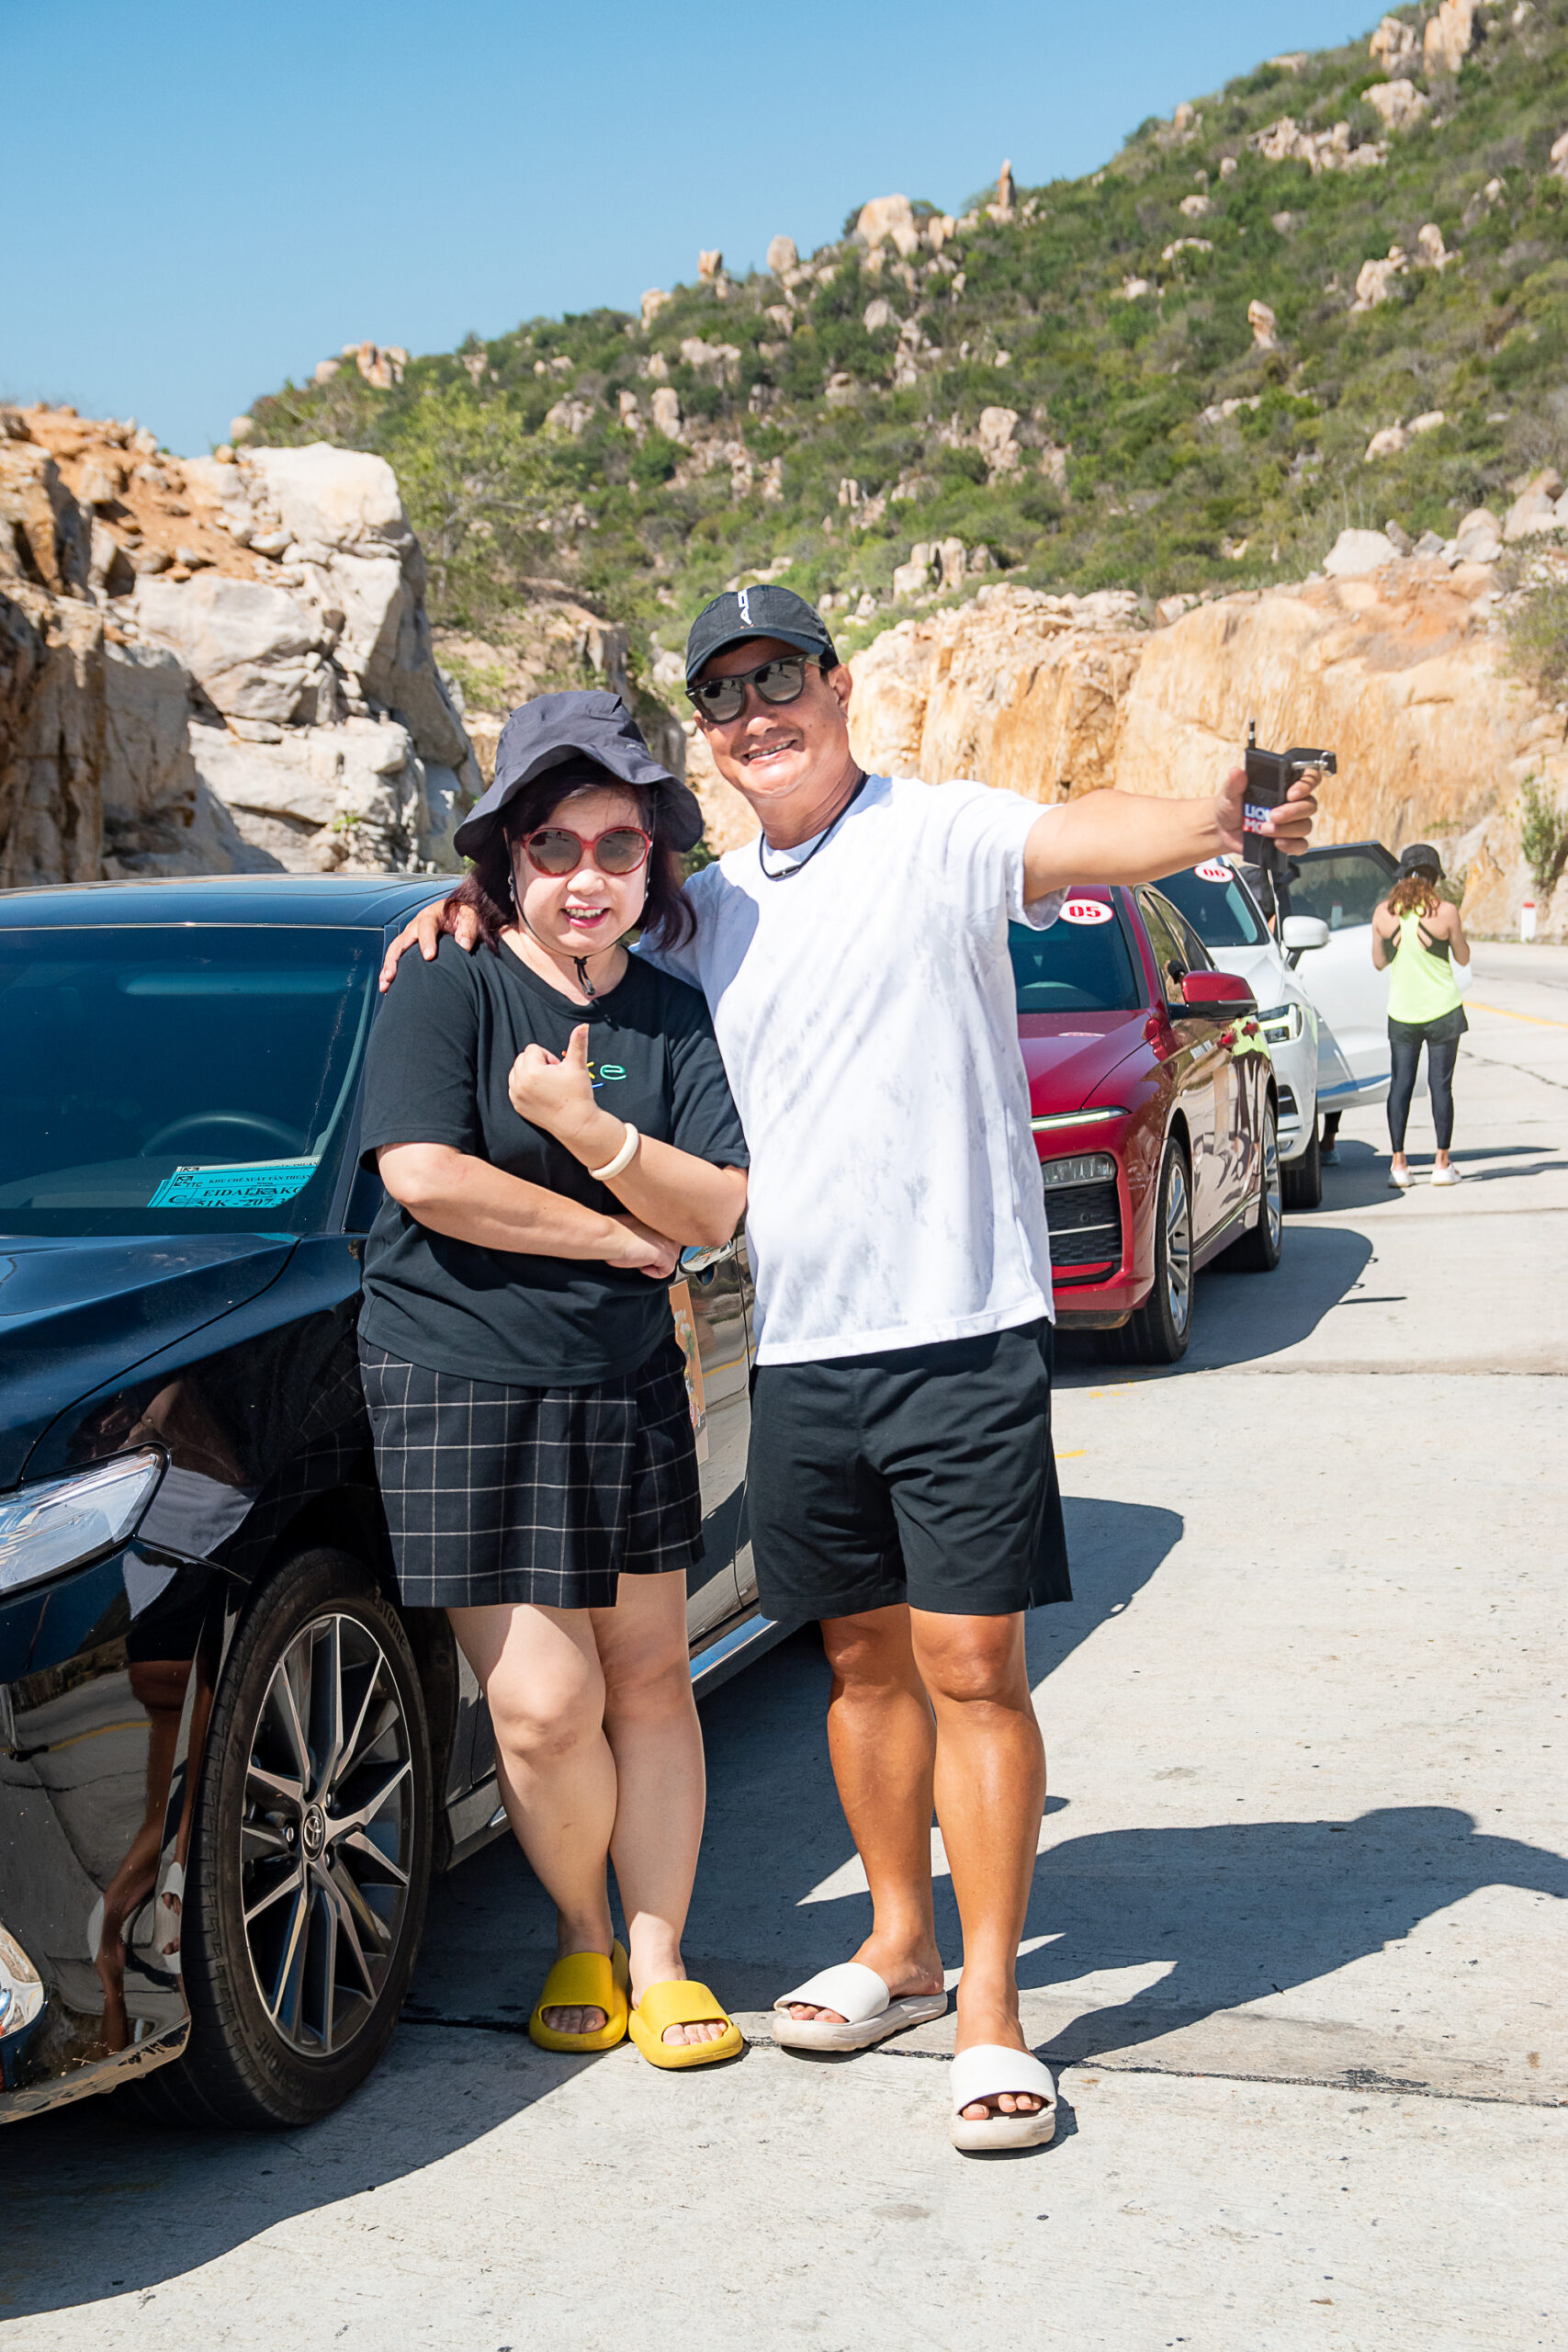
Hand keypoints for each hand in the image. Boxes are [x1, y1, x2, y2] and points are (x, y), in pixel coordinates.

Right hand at [378, 895, 480, 991]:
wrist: (455, 913)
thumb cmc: (462, 916)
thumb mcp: (469, 916)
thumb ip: (468, 928)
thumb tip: (464, 946)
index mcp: (431, 916)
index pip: (426, 927)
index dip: (426, 941)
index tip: (429, 957)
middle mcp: (415, 926)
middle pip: (401, 942)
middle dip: (395, 960)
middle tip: (392, 976)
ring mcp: (409, 937)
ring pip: (394, 952)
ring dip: (387, 969)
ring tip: (385, 985)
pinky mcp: (408, 947)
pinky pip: (395, 959)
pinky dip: (389, 972)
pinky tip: (387, 988)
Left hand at [507, 1025, 599, 1142]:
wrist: (576, 1123)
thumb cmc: (578, 1094)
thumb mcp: (577, 1066)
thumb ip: (578, 1043)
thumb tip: (583, 1025)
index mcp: (532, 1070)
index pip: (533, 1049)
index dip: (549, 1057)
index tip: (558, 1070)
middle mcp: (519, 1083)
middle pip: (522, 1058)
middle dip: (537, 1063)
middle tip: (553, 1078)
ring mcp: (516, 1095)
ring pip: (517, 1071)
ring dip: (530, 1073)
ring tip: (547, 1085)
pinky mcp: (516, 1105)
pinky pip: (515, 1086)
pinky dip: (525, 1086)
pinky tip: (541, 1094)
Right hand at [605, 1214, 679, 1280]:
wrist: (612, 1236)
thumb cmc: (614, 1231)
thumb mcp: (633, 1226)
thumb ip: (645, 1232)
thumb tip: (646, 1244)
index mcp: (659, 1220)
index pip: (668, 1236)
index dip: (658, 1246)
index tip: (646, 1251)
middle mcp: (666, 1229)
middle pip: (673, 1247)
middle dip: (660, 1256)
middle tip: (643, 1258)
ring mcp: (668, 1242)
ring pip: (671, 1259)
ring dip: (656, 1264)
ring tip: (640, 1261)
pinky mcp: (665, 1255)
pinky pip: (667, 1270)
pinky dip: (654, 1273)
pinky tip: (642, 1267)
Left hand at [1213, 764, 1320, 857]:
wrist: (1222, 831)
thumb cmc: (1231, 808)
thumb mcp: (1229, 794)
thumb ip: (1235, 784)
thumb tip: (1236, 772)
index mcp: (1283, 786)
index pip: (1309, 778)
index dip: (1307, 783)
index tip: (1292, 793)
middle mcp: (1292, 803)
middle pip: (1309, 805)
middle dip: (1292, 811)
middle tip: (1272, 815)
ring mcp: (1291, 823)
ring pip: (1305, 825)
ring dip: (1287, 829)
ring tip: (1264, 829)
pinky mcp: (1288, 841)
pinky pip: (1300, 845)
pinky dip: (1291, 845)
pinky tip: (1277, 843)